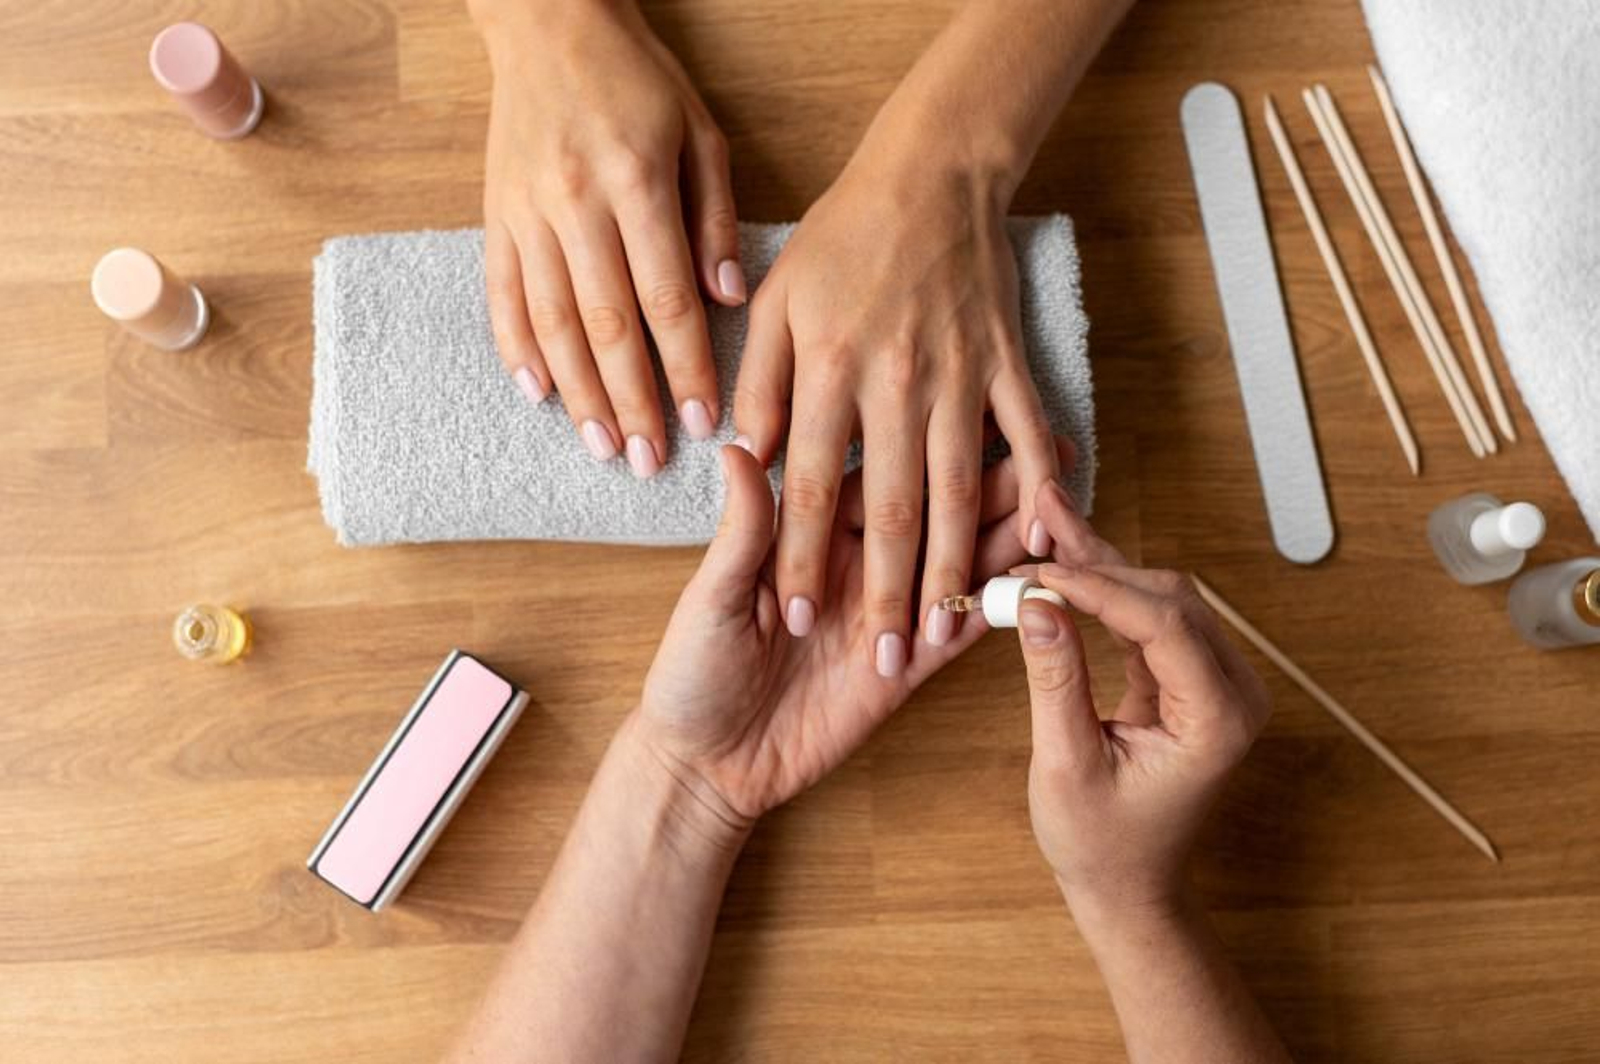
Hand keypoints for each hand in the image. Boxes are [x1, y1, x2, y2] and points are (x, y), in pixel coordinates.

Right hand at [473, 0, 743, 475]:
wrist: (548, 25)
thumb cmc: (638, 82)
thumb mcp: (701, 135)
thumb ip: (715, 220)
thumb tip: (730, 301)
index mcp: (636, 183)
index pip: (665, 299)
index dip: (683, 367)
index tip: (701, 422)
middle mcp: (576, 204)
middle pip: (606, 325)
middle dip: (631, 401)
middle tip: (648, 461)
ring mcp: (527, 214)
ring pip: (552, 321)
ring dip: (578, 394)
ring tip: (600, 447)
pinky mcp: (495, 217)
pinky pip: (502, 295)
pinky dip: (517, 349)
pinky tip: (537, 396)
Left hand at [634, 440, 1075, 824]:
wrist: (704, 763)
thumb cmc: (691, 670)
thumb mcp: (711, 597)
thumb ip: (745, 531)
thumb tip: (741, 448)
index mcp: (815, 533)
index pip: (880, 480)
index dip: (925, 448)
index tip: (968, 412)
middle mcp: (861, 564)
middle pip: (936, 515)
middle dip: (992, 487)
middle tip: (1049, 456)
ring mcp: (889, 613)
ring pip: (962, 567)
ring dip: (1010, 541)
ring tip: (1063, 512)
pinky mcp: (907, 670)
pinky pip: (960, 634)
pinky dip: (998, 610)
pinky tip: (1043, 583)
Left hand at [732, 144, 1059, 676]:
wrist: (929, 171)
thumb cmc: (840, 239)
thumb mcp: (773, 305)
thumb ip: (758, 385)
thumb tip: (742, 458)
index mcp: (828, 373)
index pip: (810, 488)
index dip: (800, 558)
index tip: (790, 622)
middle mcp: (895, 386)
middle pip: (888, 509)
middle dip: (882, 591)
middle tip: (877, 658)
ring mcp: (959, 380)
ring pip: (957, 492)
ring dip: (953, 567)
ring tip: (947, 630)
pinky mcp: (1007, 370)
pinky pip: (1027, 439)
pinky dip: (1043, 489)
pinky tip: (1051, 541)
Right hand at [1016, 481, 1271, 918]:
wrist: (1128, 885)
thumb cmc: (1103, 844)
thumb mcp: (1067, 765)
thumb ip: (1055, 681)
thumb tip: (1036, 605)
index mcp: (1218, 720)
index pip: (1166, 625)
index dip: (1100, 588)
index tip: (1040, 571)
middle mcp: (1231, 692)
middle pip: (1169, 596)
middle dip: (1098, 563)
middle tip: (1033, 535)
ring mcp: (1214, 681)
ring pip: (1159, 595)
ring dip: (1099, 565)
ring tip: (1042, 527)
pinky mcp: (1187, 676)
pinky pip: (1147, 616)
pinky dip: (1102, 591)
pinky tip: (1060, 564)